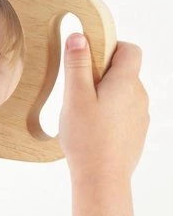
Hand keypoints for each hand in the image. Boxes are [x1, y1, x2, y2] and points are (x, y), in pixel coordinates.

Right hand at [59, 33, 149, 184]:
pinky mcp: (136, 131)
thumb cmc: (87, 137)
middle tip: (77, 90)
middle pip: (124, 71)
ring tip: (82, 112)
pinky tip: (91, 128)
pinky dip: (108, 111)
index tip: (88, 59)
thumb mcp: (75, 96)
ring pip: (122, 92)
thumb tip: (79, 36)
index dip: (110, 47)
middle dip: (101, 73)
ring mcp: (140, 115)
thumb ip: (78, 64)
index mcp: (126, 83)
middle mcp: (139, 96)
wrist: (102, 178)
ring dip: (104, 93)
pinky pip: (123, 110)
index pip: (129, 50)